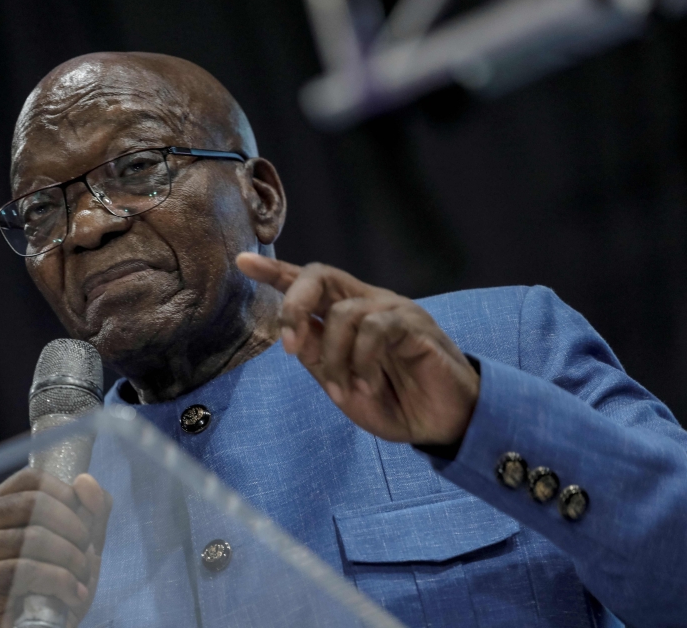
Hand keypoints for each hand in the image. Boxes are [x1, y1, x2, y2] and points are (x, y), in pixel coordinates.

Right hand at [0, 469, 112, 627]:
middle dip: (73, 530)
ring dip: (71, 559)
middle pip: (35, 505)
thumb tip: (85, 482)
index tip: (83, 522)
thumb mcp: (79, 539)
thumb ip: (91, 507)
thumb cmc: (53, 579)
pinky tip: (72, 594)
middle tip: (87, 553)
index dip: (66, 495)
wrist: (36, 627)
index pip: (32, 480)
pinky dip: (60, 581)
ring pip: (32, 538)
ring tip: (81, 578)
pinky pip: (26, 570)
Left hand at [237, 253, 479, 445]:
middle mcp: (367, 303)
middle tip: (290, 346)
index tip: (243, 262)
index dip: (275, 272)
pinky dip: (363, 362)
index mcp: (346, 316)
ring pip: (344, 312)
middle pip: (319, 275)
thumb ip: (319, 359)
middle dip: (294, 305)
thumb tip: (294, 335)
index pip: (307, 284)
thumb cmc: (394, 402)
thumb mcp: (343, 386)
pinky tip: (367, 385)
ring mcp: (392, 309)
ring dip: (336, 359)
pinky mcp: (414, 324)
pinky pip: (375, 328)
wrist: (443, 423)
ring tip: (346, 391)